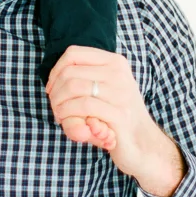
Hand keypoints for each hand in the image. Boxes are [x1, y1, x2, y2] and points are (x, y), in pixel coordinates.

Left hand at [45, 45, 162, 179]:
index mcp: (114, 62)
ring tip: (60, 116)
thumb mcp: (103, 90)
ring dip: (59, 104)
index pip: (74, 53)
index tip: (52, 88)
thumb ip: (84, 78)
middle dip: (55, 92)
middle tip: (55, 107)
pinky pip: (82, 106)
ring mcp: (121, 92)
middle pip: (70, 72)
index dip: (56, 70)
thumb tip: (53, 78)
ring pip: (73, 87)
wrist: (143, 143)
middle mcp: (119, 73)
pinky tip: (67, 122)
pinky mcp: (119, 114)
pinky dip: (67, 114)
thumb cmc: (116, 116)